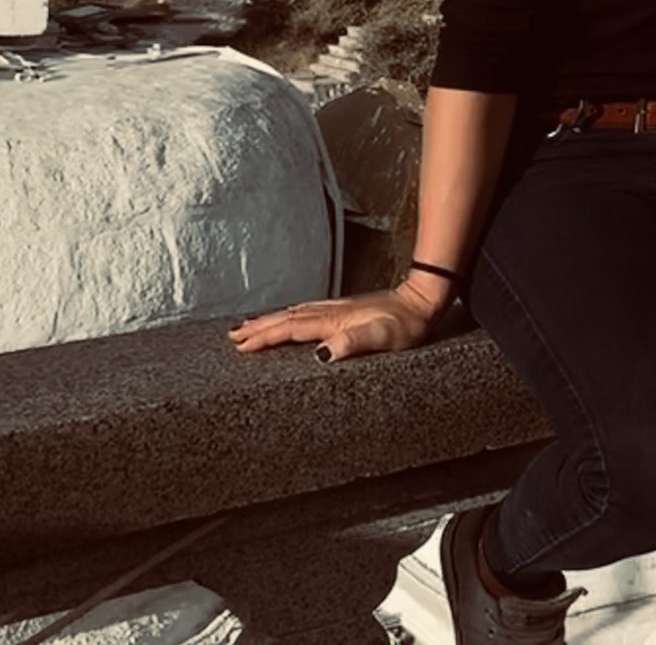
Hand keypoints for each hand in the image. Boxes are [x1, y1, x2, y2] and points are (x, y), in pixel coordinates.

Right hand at [228, 279, 443, 362]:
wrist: (423, 302)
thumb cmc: (406, 324)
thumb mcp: (383, 337)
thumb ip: (353, 343)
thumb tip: (321, 353)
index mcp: (335, 320)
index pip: (291, 328)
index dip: (265, 336)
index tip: (242, 344)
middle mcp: (331, 312)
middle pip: (287, 318)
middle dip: (259, 327)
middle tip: (232, 336)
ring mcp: (337, 309)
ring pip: (294, 314)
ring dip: (270, 320)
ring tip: (247, 326)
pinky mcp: (343, 310)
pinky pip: (306, 312)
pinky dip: (288, 315)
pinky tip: (286, 317)